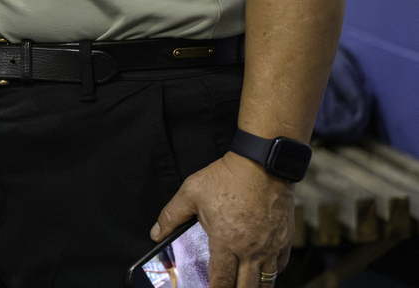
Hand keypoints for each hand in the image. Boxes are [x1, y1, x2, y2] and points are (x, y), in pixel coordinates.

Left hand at [151, 153, 293, 285]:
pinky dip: (272, 272)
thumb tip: (156, 233)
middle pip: (246, 287)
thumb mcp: (190, 193)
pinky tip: (264, 271)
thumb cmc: (226, 178)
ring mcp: (271, 247)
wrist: (261, 165)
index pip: (221, 280)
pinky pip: (281, 265)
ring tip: (245, 286)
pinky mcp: (285, 239)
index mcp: (226, 242)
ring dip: (255, 287)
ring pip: (266, 281)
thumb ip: (171, 216)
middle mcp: (250, 250)